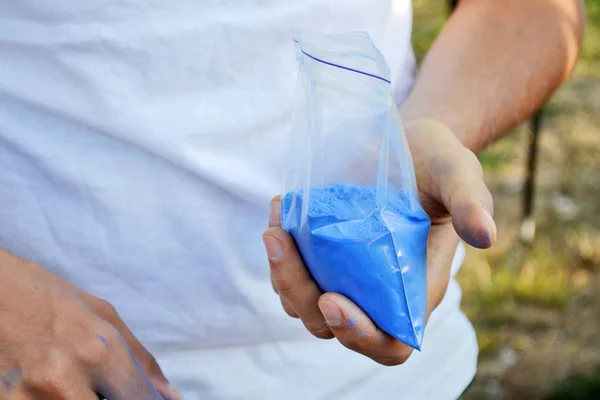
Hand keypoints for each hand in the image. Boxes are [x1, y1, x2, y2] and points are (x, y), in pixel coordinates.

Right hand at [0, 248, 181, 399]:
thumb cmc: (43, 297)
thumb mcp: (100, 313)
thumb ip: (139, 358)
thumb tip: (168, 393)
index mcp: (98, 349)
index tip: (139, 398)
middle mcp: (65, 378)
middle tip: (101, 387)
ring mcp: (28, 399)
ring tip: (69, 380)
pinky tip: (45, 386)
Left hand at [263, 118, 495, 365]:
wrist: (408, 145)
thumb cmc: (437, 164)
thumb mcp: (457, 172)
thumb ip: (470, 200)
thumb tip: (484, 235)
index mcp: (414, 287)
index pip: (389, 342)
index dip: (360, 336)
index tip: (333, 300)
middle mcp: (377, 291)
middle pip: (331, 325)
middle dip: (300, 296)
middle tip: (281, 245)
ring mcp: (347, 276)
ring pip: (303, 304)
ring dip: (282, 275)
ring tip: (276, 229)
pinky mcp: (324, 255)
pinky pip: (293, 272)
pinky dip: (280, 252)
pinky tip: (280, 209)